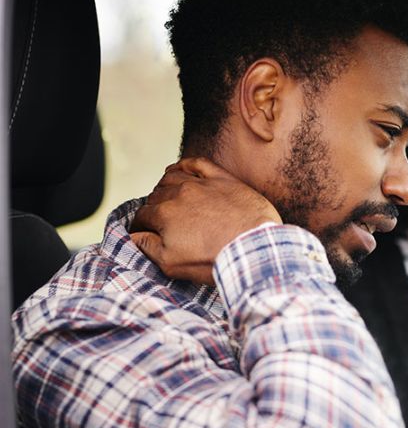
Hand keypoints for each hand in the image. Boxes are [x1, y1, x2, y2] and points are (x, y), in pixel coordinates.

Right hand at [130, 157, 280, 284]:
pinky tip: (181, 170)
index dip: (140, 226)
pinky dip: (184, 165)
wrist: (253, 249)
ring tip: (167, 197)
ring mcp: (202, 184)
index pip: (142, 216)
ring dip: (165, 186)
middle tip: (160, 220)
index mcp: (165, 214)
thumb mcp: (172, 264)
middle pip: (156, 196)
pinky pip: (197, 163)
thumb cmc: (215, 259)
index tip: (144, 233)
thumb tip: (134, 237)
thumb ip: (148, 247)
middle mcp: (180, 194)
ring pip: (172, 177)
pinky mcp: (223, 180)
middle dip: (153, 209)